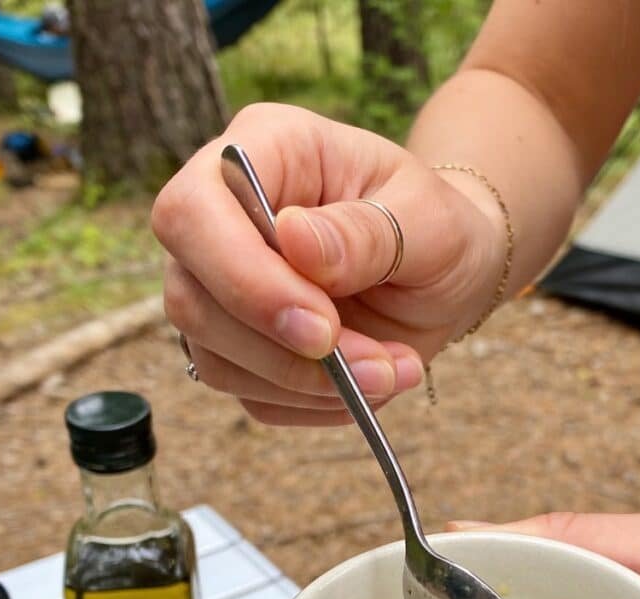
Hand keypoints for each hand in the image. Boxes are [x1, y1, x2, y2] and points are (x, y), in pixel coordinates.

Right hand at [152, 103, 505, 424]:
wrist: (448, 274)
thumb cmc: (437, 228)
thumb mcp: (428, 220)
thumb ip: (367, 232)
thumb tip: (295, 239)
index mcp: (264, 153)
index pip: (192, 211)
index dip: (242, 277)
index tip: (321, 327)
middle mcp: (224, 220)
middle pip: (190, 299)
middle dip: (284, 352)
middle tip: (375, 365)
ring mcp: (224, 290)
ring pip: (216, 360)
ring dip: (309, 386)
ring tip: (393, 372)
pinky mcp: (244, 351)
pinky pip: (254, 397)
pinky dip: (315, 404)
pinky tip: (371, 384)